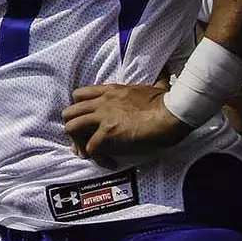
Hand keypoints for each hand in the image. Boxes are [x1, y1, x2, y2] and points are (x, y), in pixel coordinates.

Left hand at [63, 83, 191, 166]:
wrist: (172, 112)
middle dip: (73, 128)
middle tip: (84, 141)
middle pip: (69, 112)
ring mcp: (103, 117)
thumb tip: (165, 77)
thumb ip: (155, 83)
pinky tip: (109, 163)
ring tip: (90, 154)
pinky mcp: (108, 133)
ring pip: (71, 127)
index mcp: (110, 91)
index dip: (79, 110)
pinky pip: (91, 148)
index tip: (87, 123)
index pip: (79, 95)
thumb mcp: (156, 87)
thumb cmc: (167, 101)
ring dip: (78, 143)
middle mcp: (102, 102)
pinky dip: (97, 158)